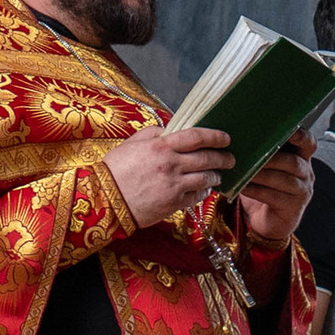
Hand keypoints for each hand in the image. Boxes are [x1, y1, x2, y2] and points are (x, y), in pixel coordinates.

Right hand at [109, 127, 227, 229]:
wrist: (104, 200)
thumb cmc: (115, 170)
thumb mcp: (132, 144)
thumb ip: (153, 134)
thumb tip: (170, 130)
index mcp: (160, 146)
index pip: (196, 136)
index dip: (215, 136)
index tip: (225, 138)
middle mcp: (171, 164)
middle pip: (206, 158)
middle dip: (223, 158)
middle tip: (230, 158)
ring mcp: (174, 185)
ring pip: (205, 178)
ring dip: (216, 176)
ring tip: (218, 175)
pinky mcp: (173, 203)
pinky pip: (196, 196)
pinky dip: (204, 192)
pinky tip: (205, 189)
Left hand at [232, 133, 312, 252]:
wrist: (269, 222)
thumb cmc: (265, 189)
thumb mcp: (266, 168)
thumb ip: (262, 152)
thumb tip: (239, 134)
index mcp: (302, 159)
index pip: (309, 143)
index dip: (300, 136)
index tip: (287, 130)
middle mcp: (306, 174)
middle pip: (293, 162)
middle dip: (272, 158)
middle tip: (251, 153)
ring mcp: (302, 192)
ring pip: (284, 179)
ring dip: (262, 174)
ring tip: (243, 170)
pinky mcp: (292, 208)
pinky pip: (274, 196)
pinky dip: (256, 190)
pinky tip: (242, 187)